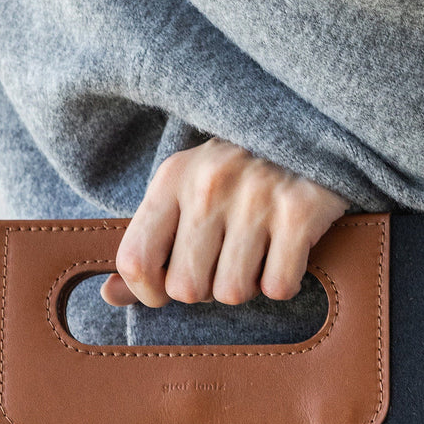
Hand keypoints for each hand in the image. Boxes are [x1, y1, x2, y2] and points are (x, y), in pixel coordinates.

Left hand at [100, 137, 350, 307]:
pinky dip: (284, 282)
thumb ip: (148, 244)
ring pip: (233, 293)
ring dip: (248, 286)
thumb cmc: (242, 173)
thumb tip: (109, 295)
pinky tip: (286, 253)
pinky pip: (278, 287)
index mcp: (172, 178)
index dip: (148, 292)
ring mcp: (255, 198)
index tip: (166, 291)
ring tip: (257, 253)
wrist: (314, 128)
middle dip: (207, 290)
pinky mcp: (298, 213)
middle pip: (186, 288)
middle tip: (224, 263)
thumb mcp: (186, 193)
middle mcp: (208, 185)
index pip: (135, 260)